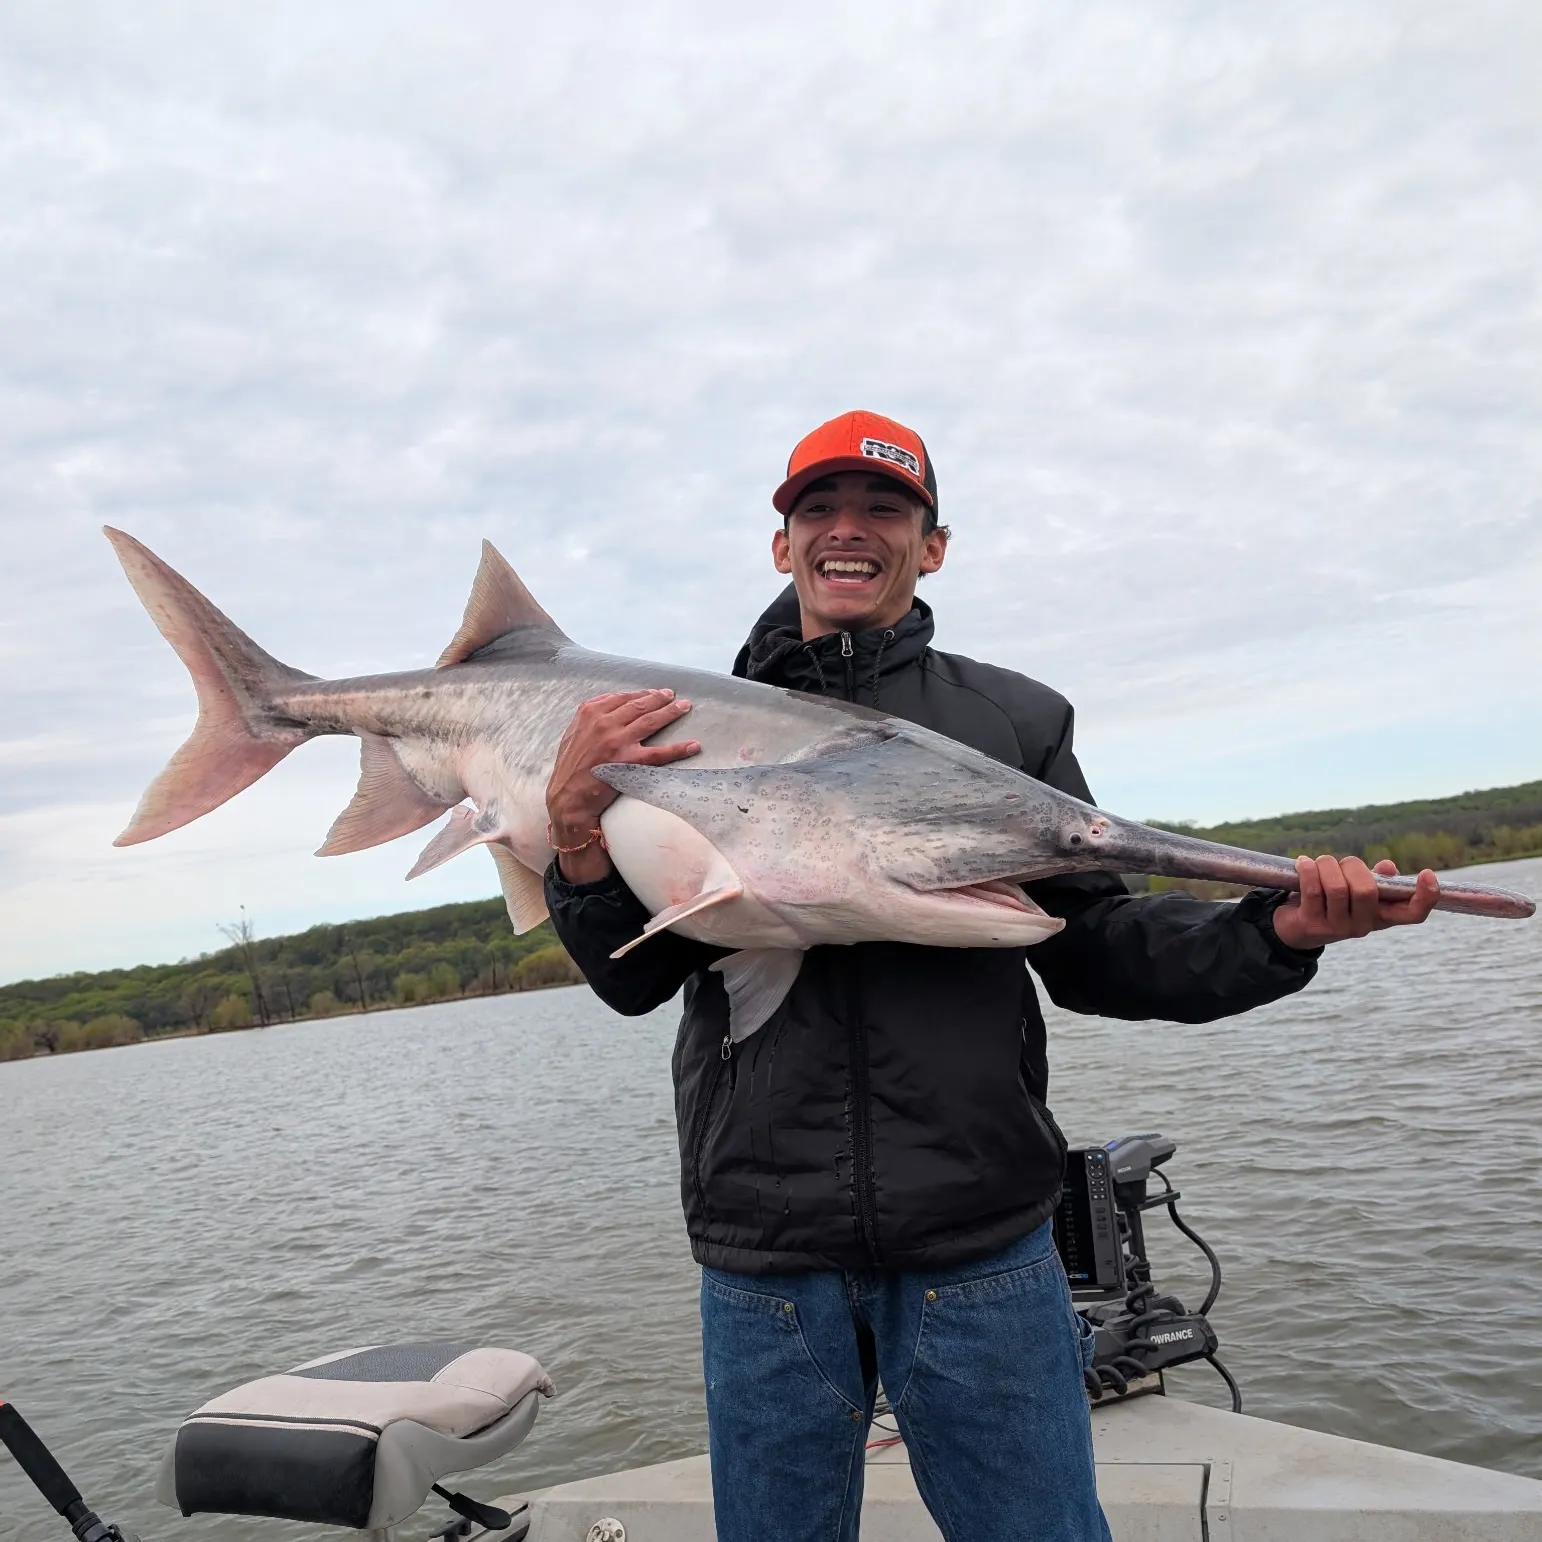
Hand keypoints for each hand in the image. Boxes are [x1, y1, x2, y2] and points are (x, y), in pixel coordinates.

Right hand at [545, 689, 699, 882]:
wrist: (567, 797)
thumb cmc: (569, 768)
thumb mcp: (572, 735)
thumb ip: (589, 720)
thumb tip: (607, 709)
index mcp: (590, 713)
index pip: (622, 697)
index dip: (641, 694)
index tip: (654, 693)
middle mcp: (604, 723)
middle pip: (639, 706)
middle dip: (659, 698)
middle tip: (673, 696)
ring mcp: (617, 741)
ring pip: (650, 722)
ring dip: (671, 712)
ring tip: (685, 707)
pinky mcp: (629, 762)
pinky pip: (659, 753)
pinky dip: (678, 748)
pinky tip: (693, 745)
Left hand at [1270, 854, 1439, 949]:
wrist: (1295, 927)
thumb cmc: (1331, 901)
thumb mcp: (1355, 891)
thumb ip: (1374, 878)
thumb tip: (1388, 867)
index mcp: (1381, 916)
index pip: (1413, 914)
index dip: (1426, 897)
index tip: (1428, 874)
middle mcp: (1363, 926)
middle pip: (1366, 891)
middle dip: (1351, 866)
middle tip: (1340, 863)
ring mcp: (1337, 928)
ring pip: (1337, 887)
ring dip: (1326, 865)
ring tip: (1318, 863)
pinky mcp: (1311, 924)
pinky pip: (1312, 890)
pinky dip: (1308, 870)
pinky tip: (1303, 864)